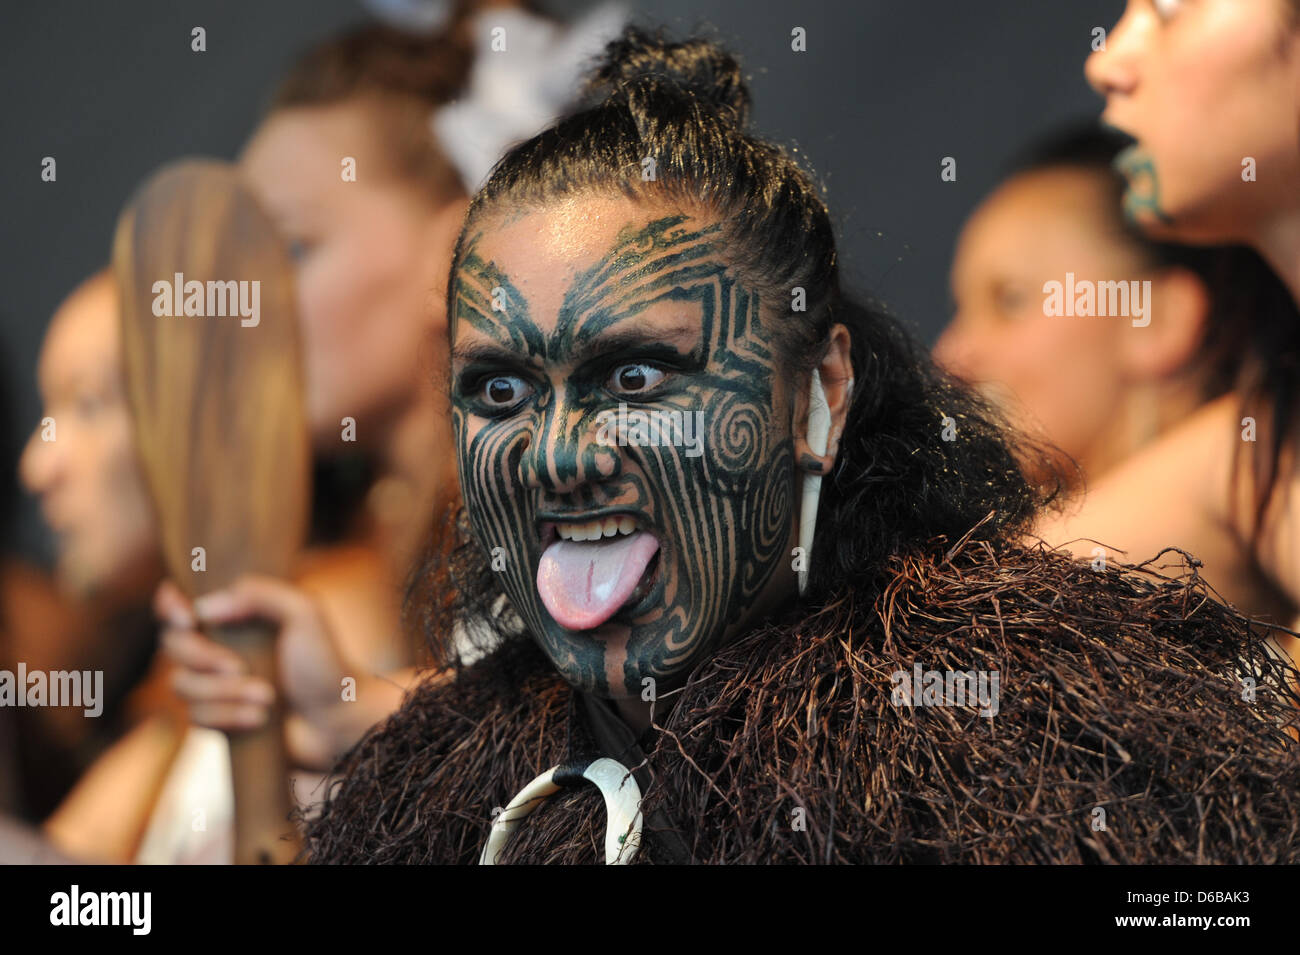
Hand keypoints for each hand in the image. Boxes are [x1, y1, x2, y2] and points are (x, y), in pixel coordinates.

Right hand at [155, 576, 353, 771]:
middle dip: (203, 658)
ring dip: (224, 693)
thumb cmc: (325, 662)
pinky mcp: (217, 718)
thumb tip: (203, 609)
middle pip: (173, 644)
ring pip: (182, 684)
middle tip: (239, 667)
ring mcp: (214, 683)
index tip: (188, 618)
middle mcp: (218, 645)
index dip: (170, 606)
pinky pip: (195, 717)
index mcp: (236, 614)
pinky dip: (228, 716)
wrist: (337, 719)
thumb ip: (259, 594)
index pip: (179, 600)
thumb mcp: (304, 613)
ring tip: (268, 697)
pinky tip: (260, 718)